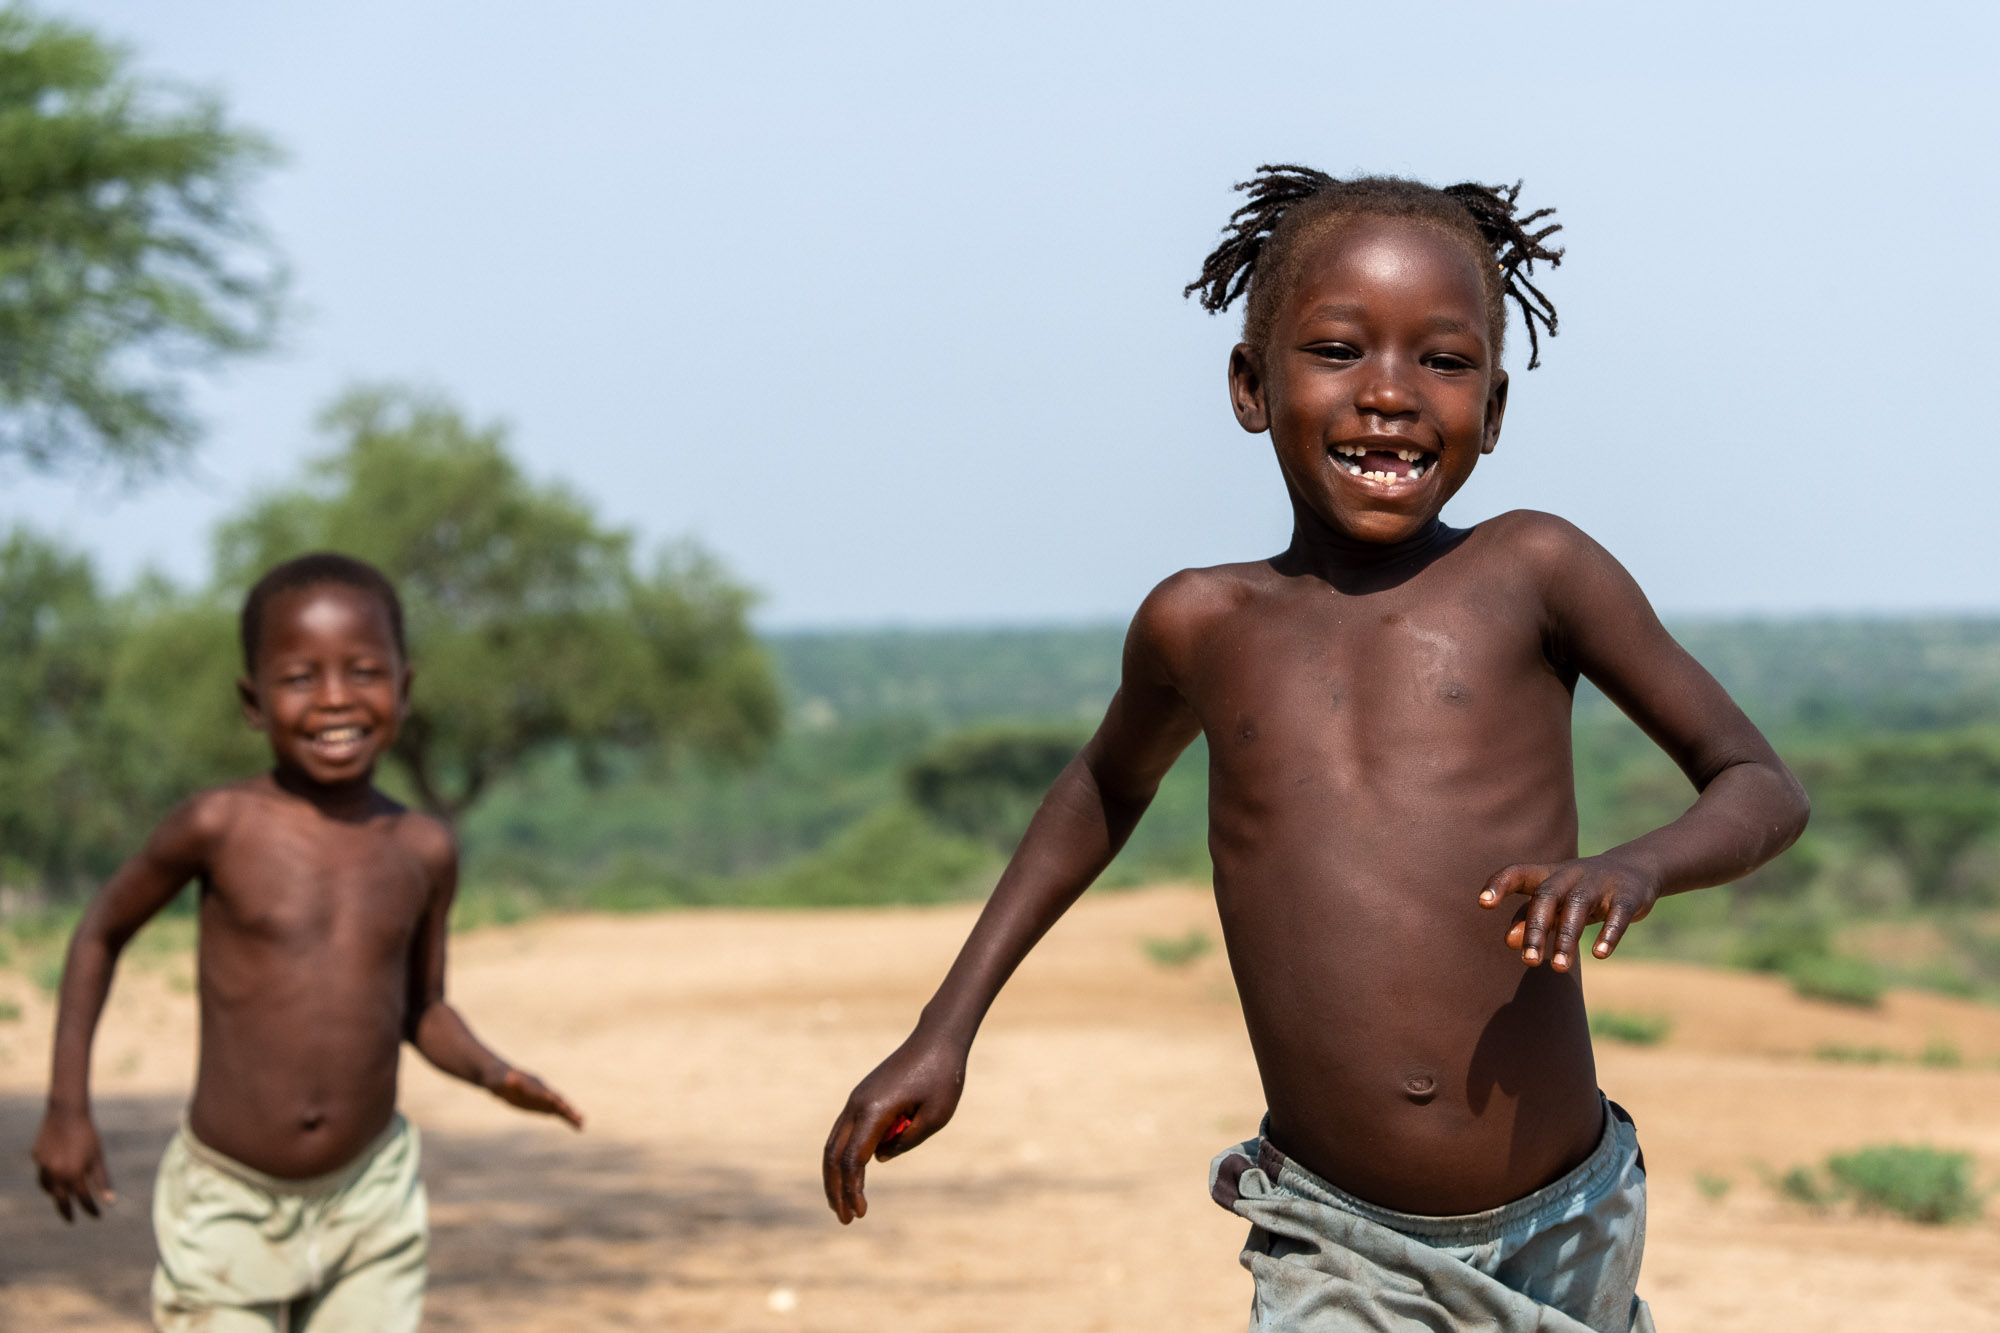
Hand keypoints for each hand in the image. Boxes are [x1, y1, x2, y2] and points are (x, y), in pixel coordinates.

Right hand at [32, 1108, 114, 1222]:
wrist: (66, 1113)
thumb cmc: (88, 1135)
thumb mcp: (98, 1158)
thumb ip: (102, 1181)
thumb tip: (110, 1202)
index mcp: (74, 1173)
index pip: (83, 1198)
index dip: (91, 1208)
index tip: (97, 1216)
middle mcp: (56, 1173)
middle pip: (61, 1199)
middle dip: (67, 1211)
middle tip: (71, 1221)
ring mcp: (43, 1166)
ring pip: (48, 1188)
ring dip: (56, 1195)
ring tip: (63, 1199)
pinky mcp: (36, 1157)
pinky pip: (42, 1173)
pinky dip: (49, 1179)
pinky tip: (55, 1179)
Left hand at [490, 1067, 583, 1128]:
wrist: (499, 1078)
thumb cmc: (497, 1079)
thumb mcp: (497, 1080)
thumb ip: (505, 1081)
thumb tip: (511, 1080)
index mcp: (532, 1084)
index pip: (545, 1093)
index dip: (553, 1100)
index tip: (562, 1106)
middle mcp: (542, 1090)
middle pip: (557, 1100)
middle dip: (567, 1108)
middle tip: (579, 1117)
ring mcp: (543, 1098)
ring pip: (560, 1107)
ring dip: (571, 1115)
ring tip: (582, 1124)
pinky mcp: (542, 1105)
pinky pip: (556, 1112)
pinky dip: (566, 1118)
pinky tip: (576, 1126)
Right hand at [822, 1033, 966, 1224]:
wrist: (937, 1039)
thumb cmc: (943, 1076)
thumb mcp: (935, 1117)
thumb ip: (906, 1142)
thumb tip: (879, 1159)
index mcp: (874, 1110)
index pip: (853, 1160)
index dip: (853, 1190)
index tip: (862, 1213)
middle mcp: (857, 1105)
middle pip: (834, 1155)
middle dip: (835, 1189)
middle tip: (845, 1219)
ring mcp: (857, 1100)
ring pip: (834, 1143)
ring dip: (834, 1175)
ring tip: (841, 1204)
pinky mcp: (863, 1097)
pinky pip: (845, 1132)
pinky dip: (843, 1156)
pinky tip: (853, 1175)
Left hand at [1478, 854, 1658, 970]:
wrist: (1635, 869)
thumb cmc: (1581, 891)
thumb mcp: (1556, 902)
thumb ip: (1530, 919)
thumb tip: (1509, 942)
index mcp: (1547, 875)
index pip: (1517, 873)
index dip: (1499, 884)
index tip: (1483, 903)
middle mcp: (1569, 875)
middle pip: (1546, 897)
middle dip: (1536, 929)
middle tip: (1529, 962)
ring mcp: (1599, 883)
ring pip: (1577, 907)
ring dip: (1567, 938)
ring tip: (1559, 968)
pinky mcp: (1626, 895)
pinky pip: (1617, 914)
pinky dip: (1608, 934)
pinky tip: (1598, 954)